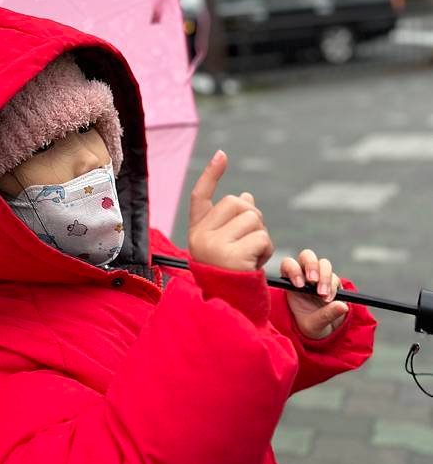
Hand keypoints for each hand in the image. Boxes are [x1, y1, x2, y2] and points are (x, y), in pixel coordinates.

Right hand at [188, 150, 273, 271]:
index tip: (222, 155)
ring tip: (252, 257)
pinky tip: (256, 264)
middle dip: (252, 219)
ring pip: (253, 218)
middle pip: (237, 203)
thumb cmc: (230, 276)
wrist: (230, 309)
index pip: (201, 197)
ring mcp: (215, 246)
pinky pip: (262, 237)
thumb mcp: (228, 246)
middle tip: (249, 244)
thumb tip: (247, 196)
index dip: (211, 175)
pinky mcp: (233, 256)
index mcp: (196, 233)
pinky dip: (266, 250)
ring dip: (262, 236)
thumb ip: (234, 222)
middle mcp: (200, 237)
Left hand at [281, 249, 348, 339]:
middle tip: (313, 281)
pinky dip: (333, 286)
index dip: (293, 270)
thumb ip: (325, 315)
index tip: (299, 285)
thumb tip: (342, 306)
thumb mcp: (313, 325)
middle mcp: (305, 275)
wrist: (325, 330)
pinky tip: (330, 299)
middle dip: (311, 265)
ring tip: (323, 295)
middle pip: (307, 256)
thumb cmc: (311, 325)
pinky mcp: (333, 281)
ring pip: (323, 264)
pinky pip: (335, 277)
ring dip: (325, 277)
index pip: (288, 264)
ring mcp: (320, 276)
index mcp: (291, 281)